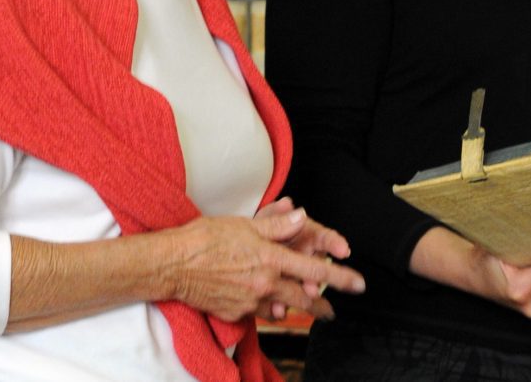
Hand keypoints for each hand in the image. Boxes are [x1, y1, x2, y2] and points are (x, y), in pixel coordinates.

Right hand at [163, 209, 364, 323]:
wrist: (173, 264)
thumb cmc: (205, 238)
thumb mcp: (244, 224)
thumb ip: (276, 224)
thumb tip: (301, 216)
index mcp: (270, 258)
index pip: (314, 270)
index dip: (339, 277)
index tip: (357, 283)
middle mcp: (264, 283)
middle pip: (302, 298)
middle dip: (320, 305)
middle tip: (331, 311)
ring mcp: (250, 301)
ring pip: (282, 308)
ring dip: (295, 308)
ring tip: (303, 309)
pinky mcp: (235, 312)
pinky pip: (259, 313)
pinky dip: (268, 310)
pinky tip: (270, 307)